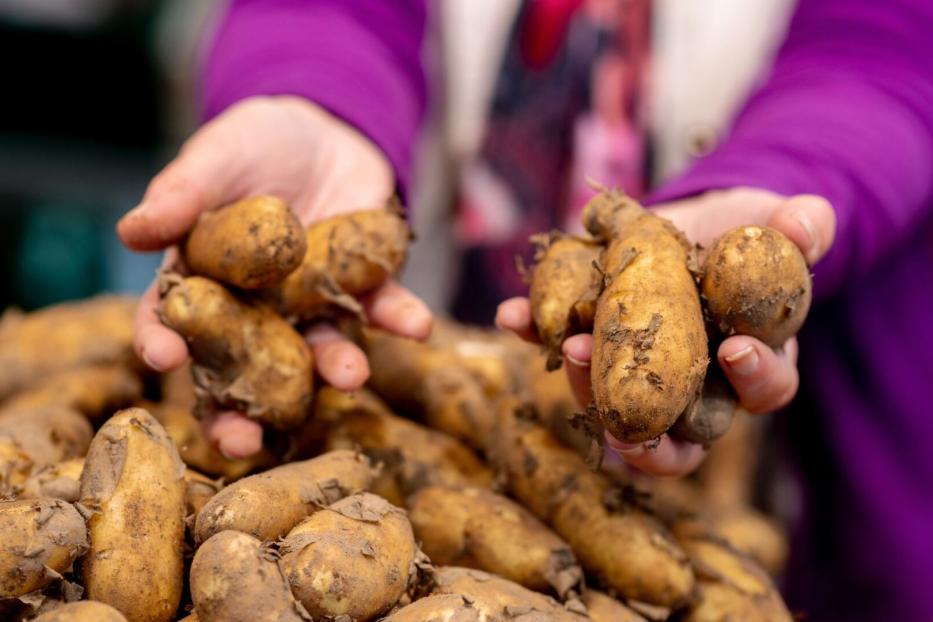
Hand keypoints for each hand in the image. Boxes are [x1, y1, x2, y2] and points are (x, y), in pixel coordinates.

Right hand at [117, 96, 431, 458]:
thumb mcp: (218, 156)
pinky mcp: (364, 288)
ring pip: (319, 349)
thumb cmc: (256, 143)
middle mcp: (258, 309)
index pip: (174, 320)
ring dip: (335, 367)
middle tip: (242, 444)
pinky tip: (418, 325)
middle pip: (244, 369)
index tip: (163, 360)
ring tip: (349, 377)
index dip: (164, 342)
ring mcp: (313, 304)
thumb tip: (130, 231)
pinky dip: (400, 318)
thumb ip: (182, 193)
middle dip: (242, 411)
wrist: (328, 130)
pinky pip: (382, 310)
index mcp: (206, 280)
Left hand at [496, 188, 835, 475]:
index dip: (754, 378)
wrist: (694, 221)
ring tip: (572, 347)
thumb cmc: (747, 235)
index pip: (762, 390)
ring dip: (588, 382)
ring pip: (612, 402)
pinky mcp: (591, 340)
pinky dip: (534, 332)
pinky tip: (513, 316)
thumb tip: (809, 220)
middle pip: (677, 431)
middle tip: (630, 418)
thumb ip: (800, 229)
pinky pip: (561, 347)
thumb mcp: (777, 226)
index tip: (736, 349)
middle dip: (651, 429)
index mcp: (749, 365)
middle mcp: (692, 385)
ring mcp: (635, 371)